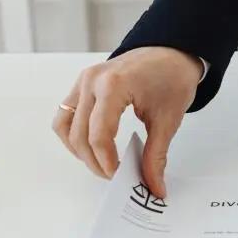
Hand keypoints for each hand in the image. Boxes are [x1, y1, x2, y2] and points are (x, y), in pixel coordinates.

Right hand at [52, 46, 201, 196]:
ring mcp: (83, 80)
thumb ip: (157, 155)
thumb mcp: (169, 119)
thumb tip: (154, 186)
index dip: (107, 162)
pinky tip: (92, 146)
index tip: (121, 176)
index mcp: (113, 85)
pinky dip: (74, 134)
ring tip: (102, 164)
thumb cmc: (172, 77)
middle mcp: (92, 81)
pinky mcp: (82, 83)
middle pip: (79, 134)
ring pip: (64, 126)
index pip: (99, 135)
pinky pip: (66, 114)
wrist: (172, 51)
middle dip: (94, 162)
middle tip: (115, 176)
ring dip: (79, 150)